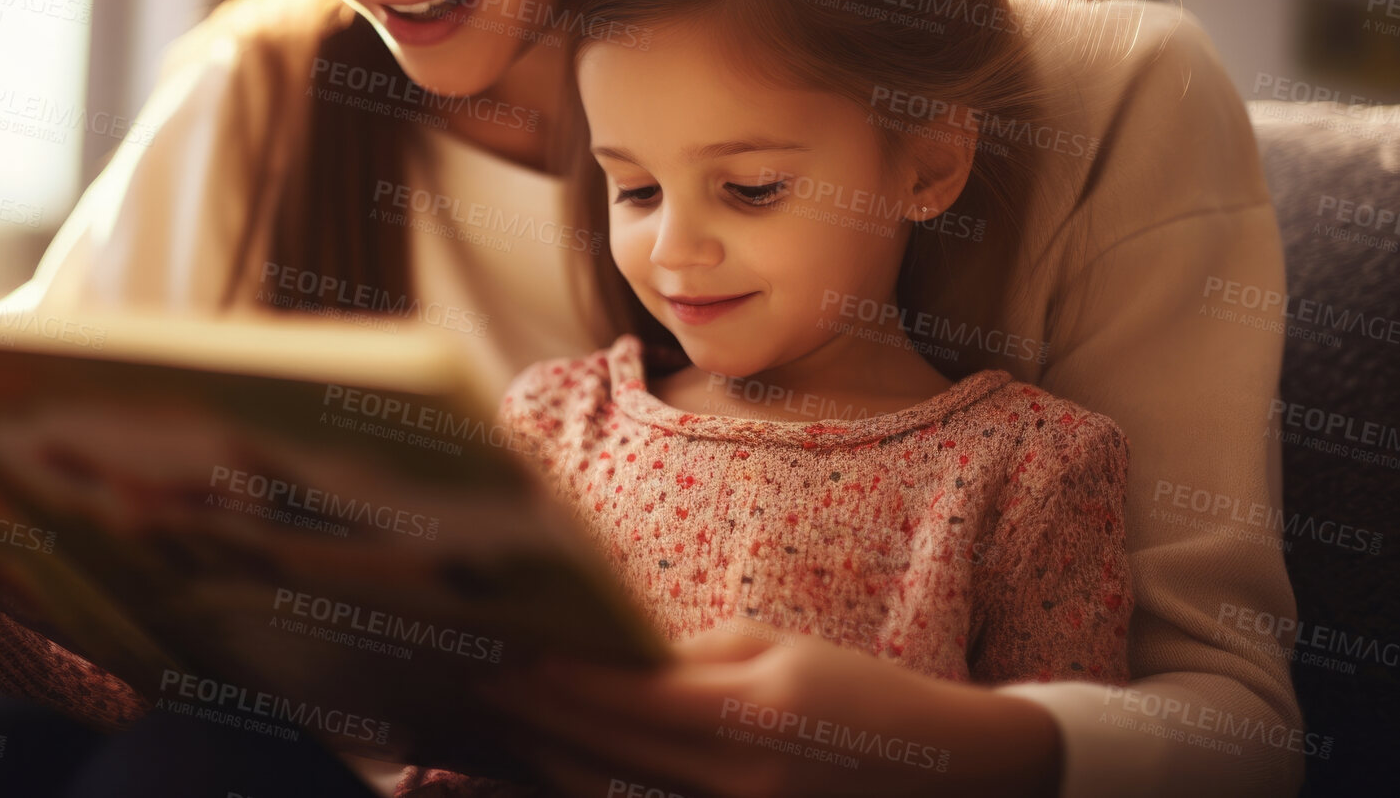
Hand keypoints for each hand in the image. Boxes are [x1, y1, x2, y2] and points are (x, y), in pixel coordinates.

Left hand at [483, 630, 1061, 797]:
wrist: (946, 770)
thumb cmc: (858, 692)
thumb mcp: (776, 650)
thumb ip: (688, 659)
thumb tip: (607, 659)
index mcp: (757, 714)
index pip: (632, 700)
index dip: (563, 681)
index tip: (510, 658)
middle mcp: (744, 780)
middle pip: (612, 755)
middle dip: (543, 720)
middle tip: (487, 690)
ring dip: (558, 763)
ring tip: (512, 728)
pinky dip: (603, 793)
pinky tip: (568, 768)